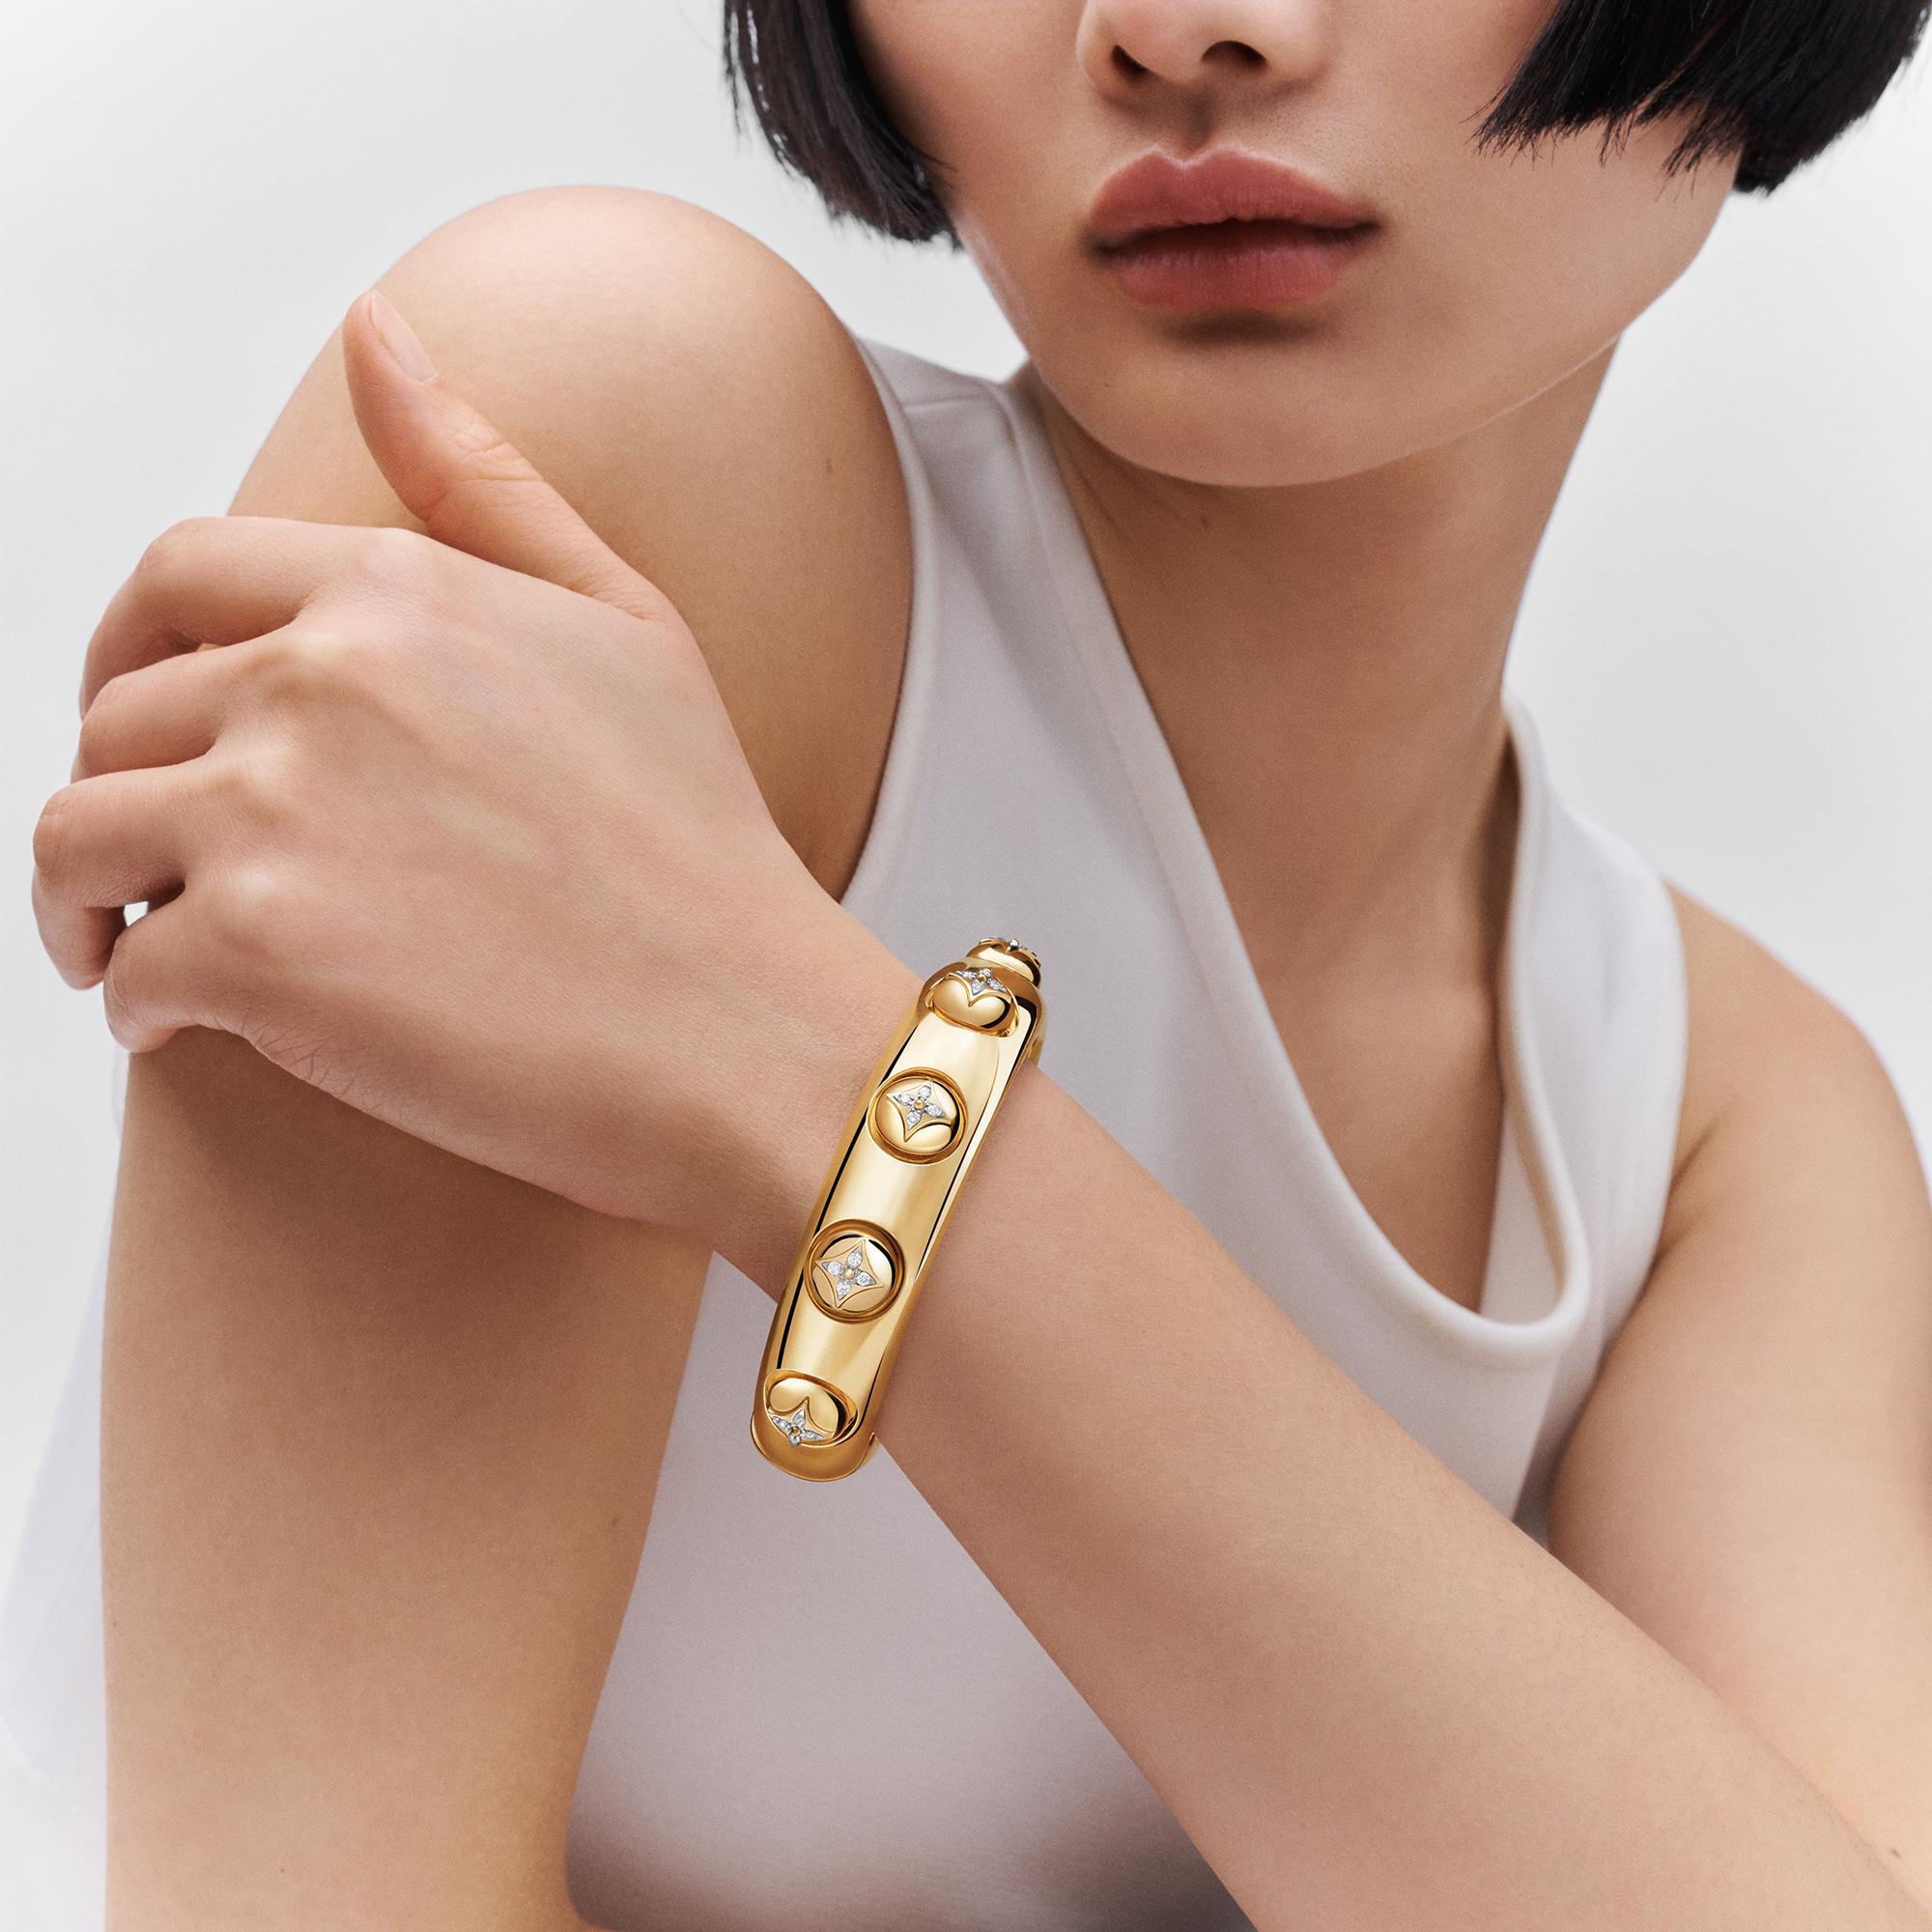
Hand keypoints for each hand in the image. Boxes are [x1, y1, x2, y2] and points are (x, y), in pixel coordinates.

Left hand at [30, 287, 899, 1263]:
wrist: (745, 1032)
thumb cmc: (701, 845)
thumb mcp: (625, 622)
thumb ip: (483, 477)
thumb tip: (376, 327)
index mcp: (398, 591)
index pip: (175, 578)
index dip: (130, 651)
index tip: (142, 718)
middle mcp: (320, 680)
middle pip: (117, 716)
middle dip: (125, 790)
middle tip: (164, 866)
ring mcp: (278, 812)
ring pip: (78, 838)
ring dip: (89, 902)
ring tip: (140, 951)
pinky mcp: (259, 954)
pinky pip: (128, 972)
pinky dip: (140, 1006)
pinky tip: (198, 1026)